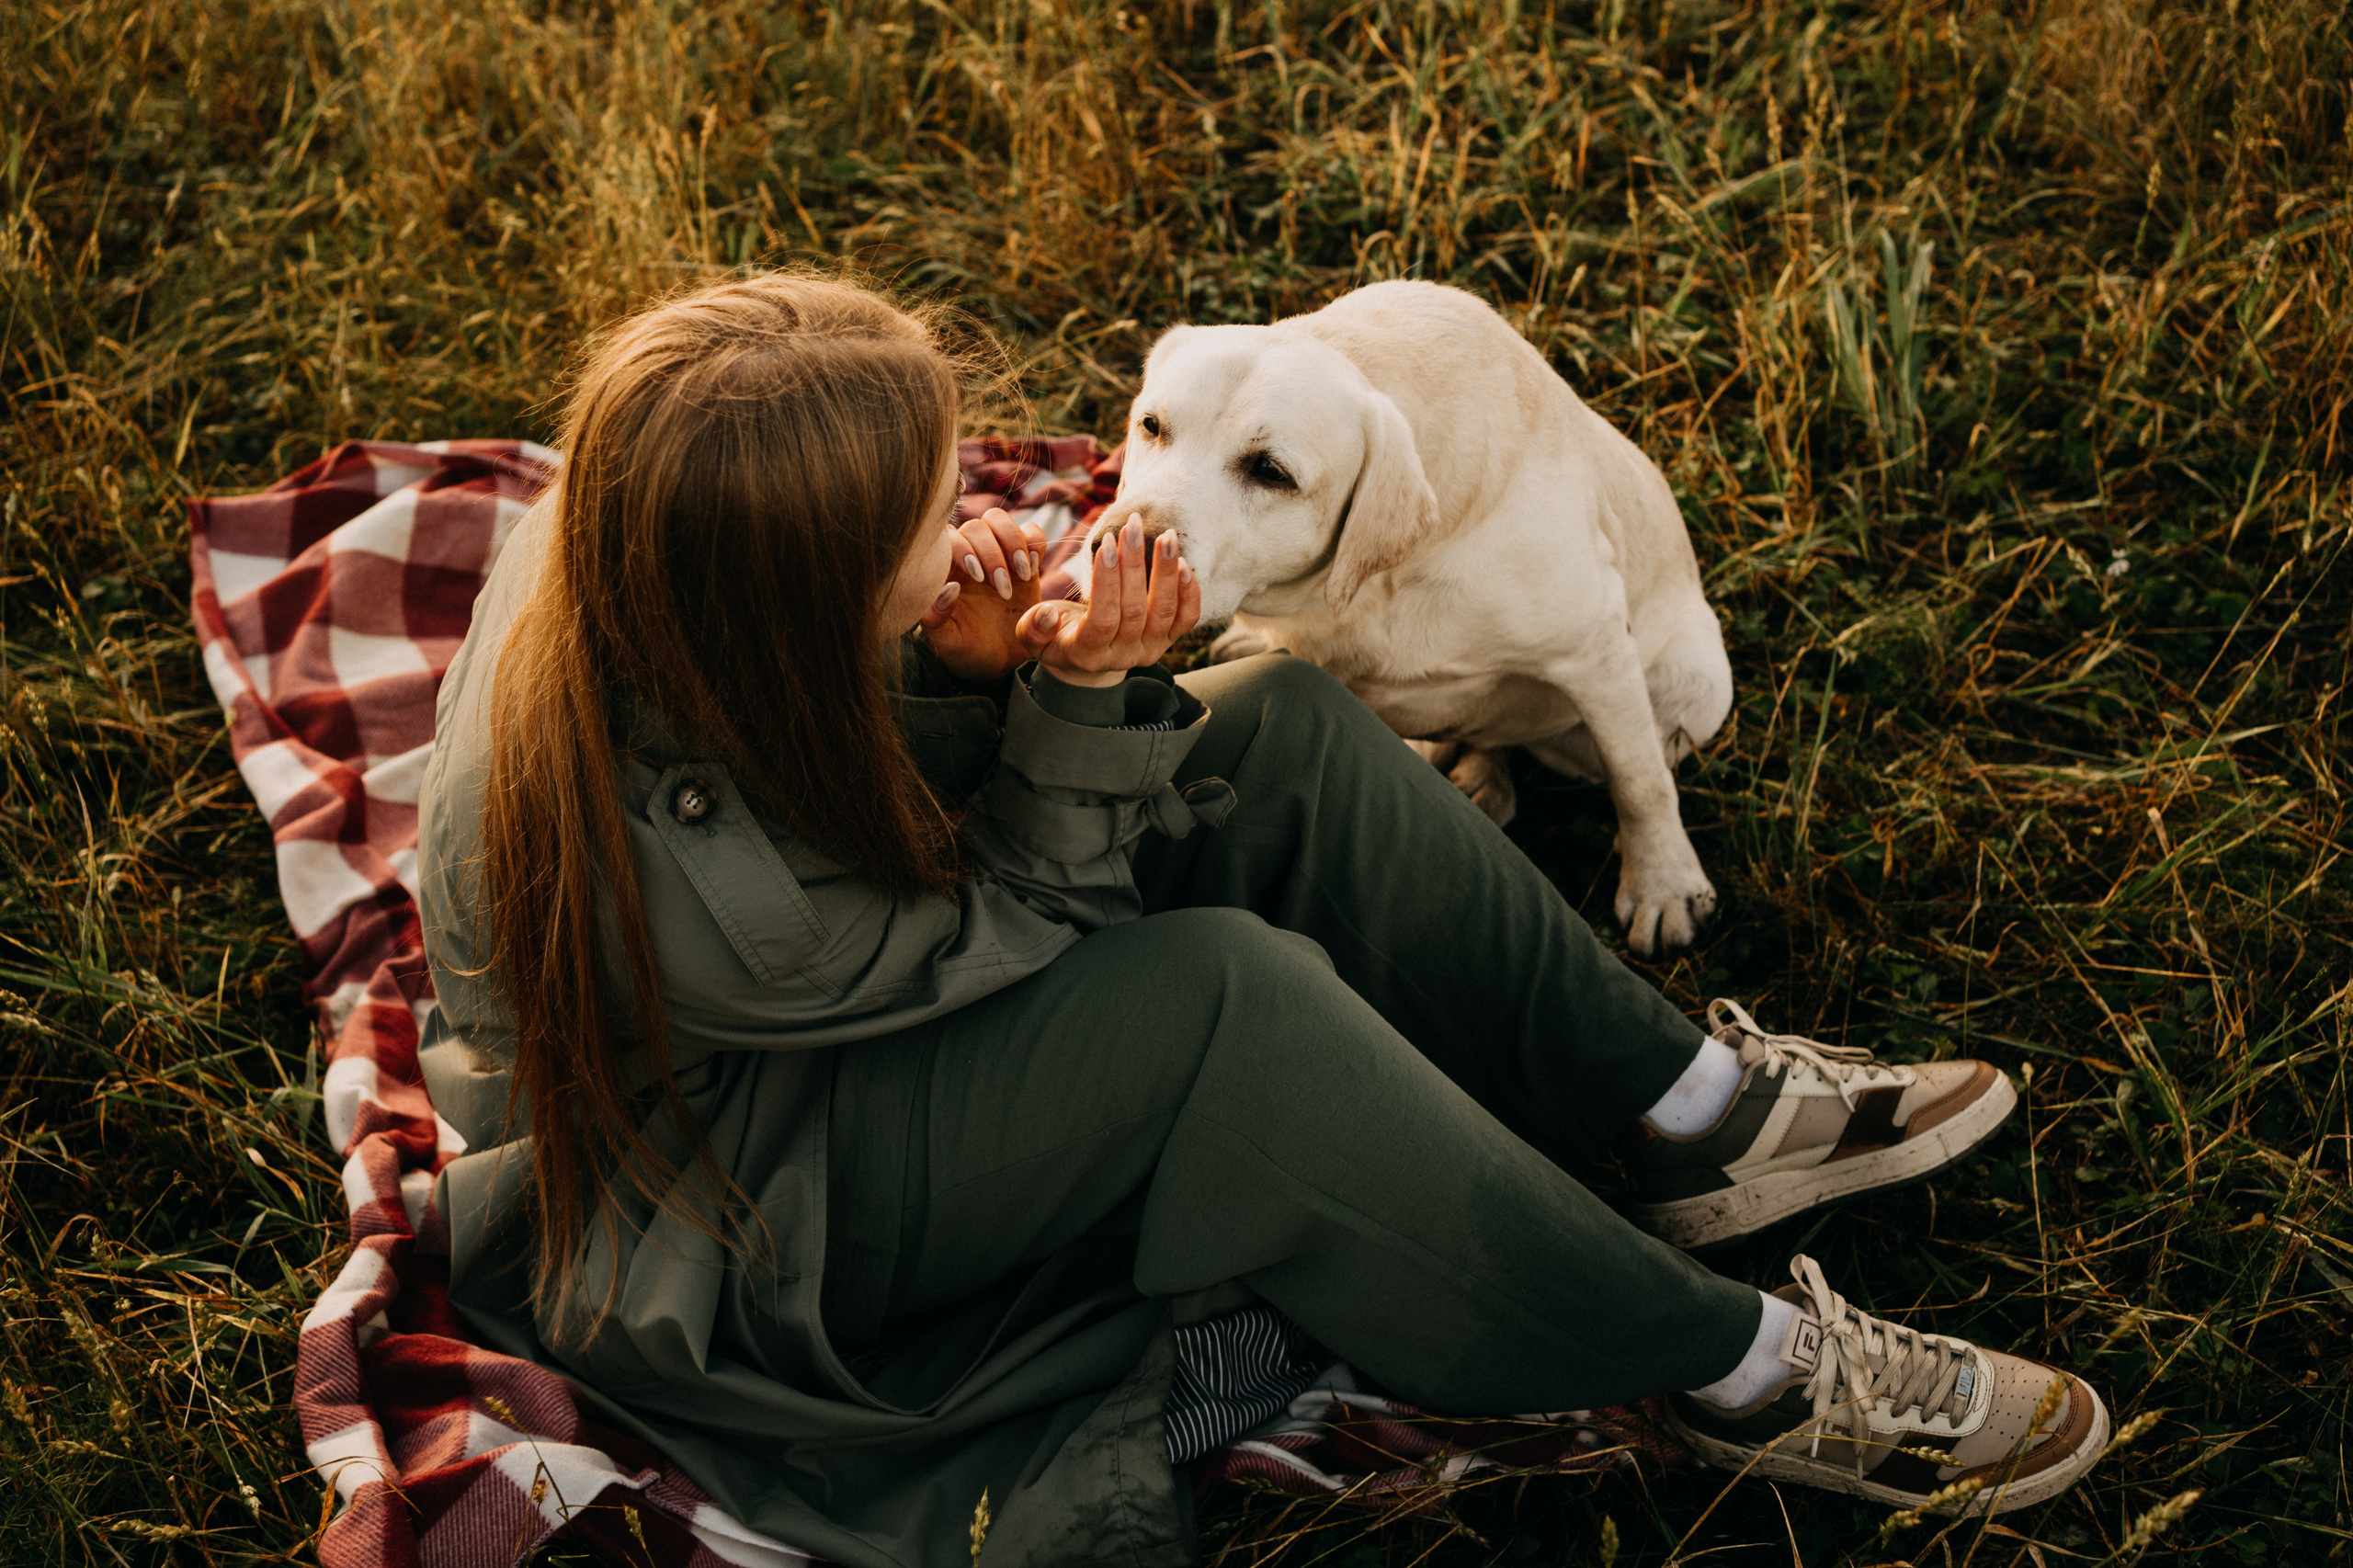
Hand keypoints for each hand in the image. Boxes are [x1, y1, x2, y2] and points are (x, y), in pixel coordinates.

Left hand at [920, 508, 1048, 680]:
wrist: (1002, 662)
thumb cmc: (968, 651)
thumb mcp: (947, 642)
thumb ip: (936, 617)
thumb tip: (949, 587)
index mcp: (946, 571)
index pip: (948, 539)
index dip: (964, 550)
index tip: (979, 579)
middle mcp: (969, 555)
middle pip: (976, 527)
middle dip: (993, 554)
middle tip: (1003, 590)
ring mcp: (998, 554)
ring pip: (999, 520)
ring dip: (1013, 542)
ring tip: (1022, 574)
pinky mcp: (1024, 558)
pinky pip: (1031, 532)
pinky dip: (1034, 542)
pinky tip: (1033, 568)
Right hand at [1017, 515, 1199, 687]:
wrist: (1086, 655)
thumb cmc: (1055, 634)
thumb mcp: (1032, 634)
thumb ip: (1034, 627)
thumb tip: (1046, 614)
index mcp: (1087, 653)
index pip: (1103, 617)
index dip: (1106, 580)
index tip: (1105, 541)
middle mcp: (1123, 656)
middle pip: (1135, 610)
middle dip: (1134, 564)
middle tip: (1131, 526)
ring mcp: (1149, 650)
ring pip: (1164, 612)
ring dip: (1166, 572)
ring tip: (1167, 536)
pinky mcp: (1168, 641)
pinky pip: (1186, 619)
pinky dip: (1189, 592)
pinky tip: (1185, 564)